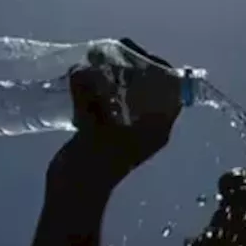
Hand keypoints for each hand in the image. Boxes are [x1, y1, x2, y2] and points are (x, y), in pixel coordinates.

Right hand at [46, 38, 182, 208]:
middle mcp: (146, 126)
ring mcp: (125, 128)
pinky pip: (106, 100)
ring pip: (125, 91)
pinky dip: (96, 87)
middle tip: (108, 51)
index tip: (137, 53)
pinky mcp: (104, 130)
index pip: (171, 89)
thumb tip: (81, 68)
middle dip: (129, 66)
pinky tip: (81, 75)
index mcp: (157, 127)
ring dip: (110, 74)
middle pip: (147, 86)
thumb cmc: (94, 162)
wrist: (74, 193)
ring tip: (91, 58)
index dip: (158, 67)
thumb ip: (90, 94)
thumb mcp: (95, 125)